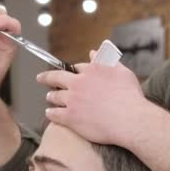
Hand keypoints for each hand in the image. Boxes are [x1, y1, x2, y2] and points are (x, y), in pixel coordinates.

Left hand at [37, 51, 154, 147]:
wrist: (129, 119)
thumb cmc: (129, 96)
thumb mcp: (121, 71)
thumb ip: (107, 60)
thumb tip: (95, 51)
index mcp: (91, 71)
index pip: (77, 67)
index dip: (72, 70)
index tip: (69, 71)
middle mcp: (78, 83)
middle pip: (57, 78)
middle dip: (47, 77)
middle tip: (40, 78)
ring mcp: (72, 101)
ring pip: (54, 97)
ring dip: (50, 96)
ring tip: (48, 98)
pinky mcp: (70, 117)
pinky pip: (55, 114)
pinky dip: (50, 113)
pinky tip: (49, 113)